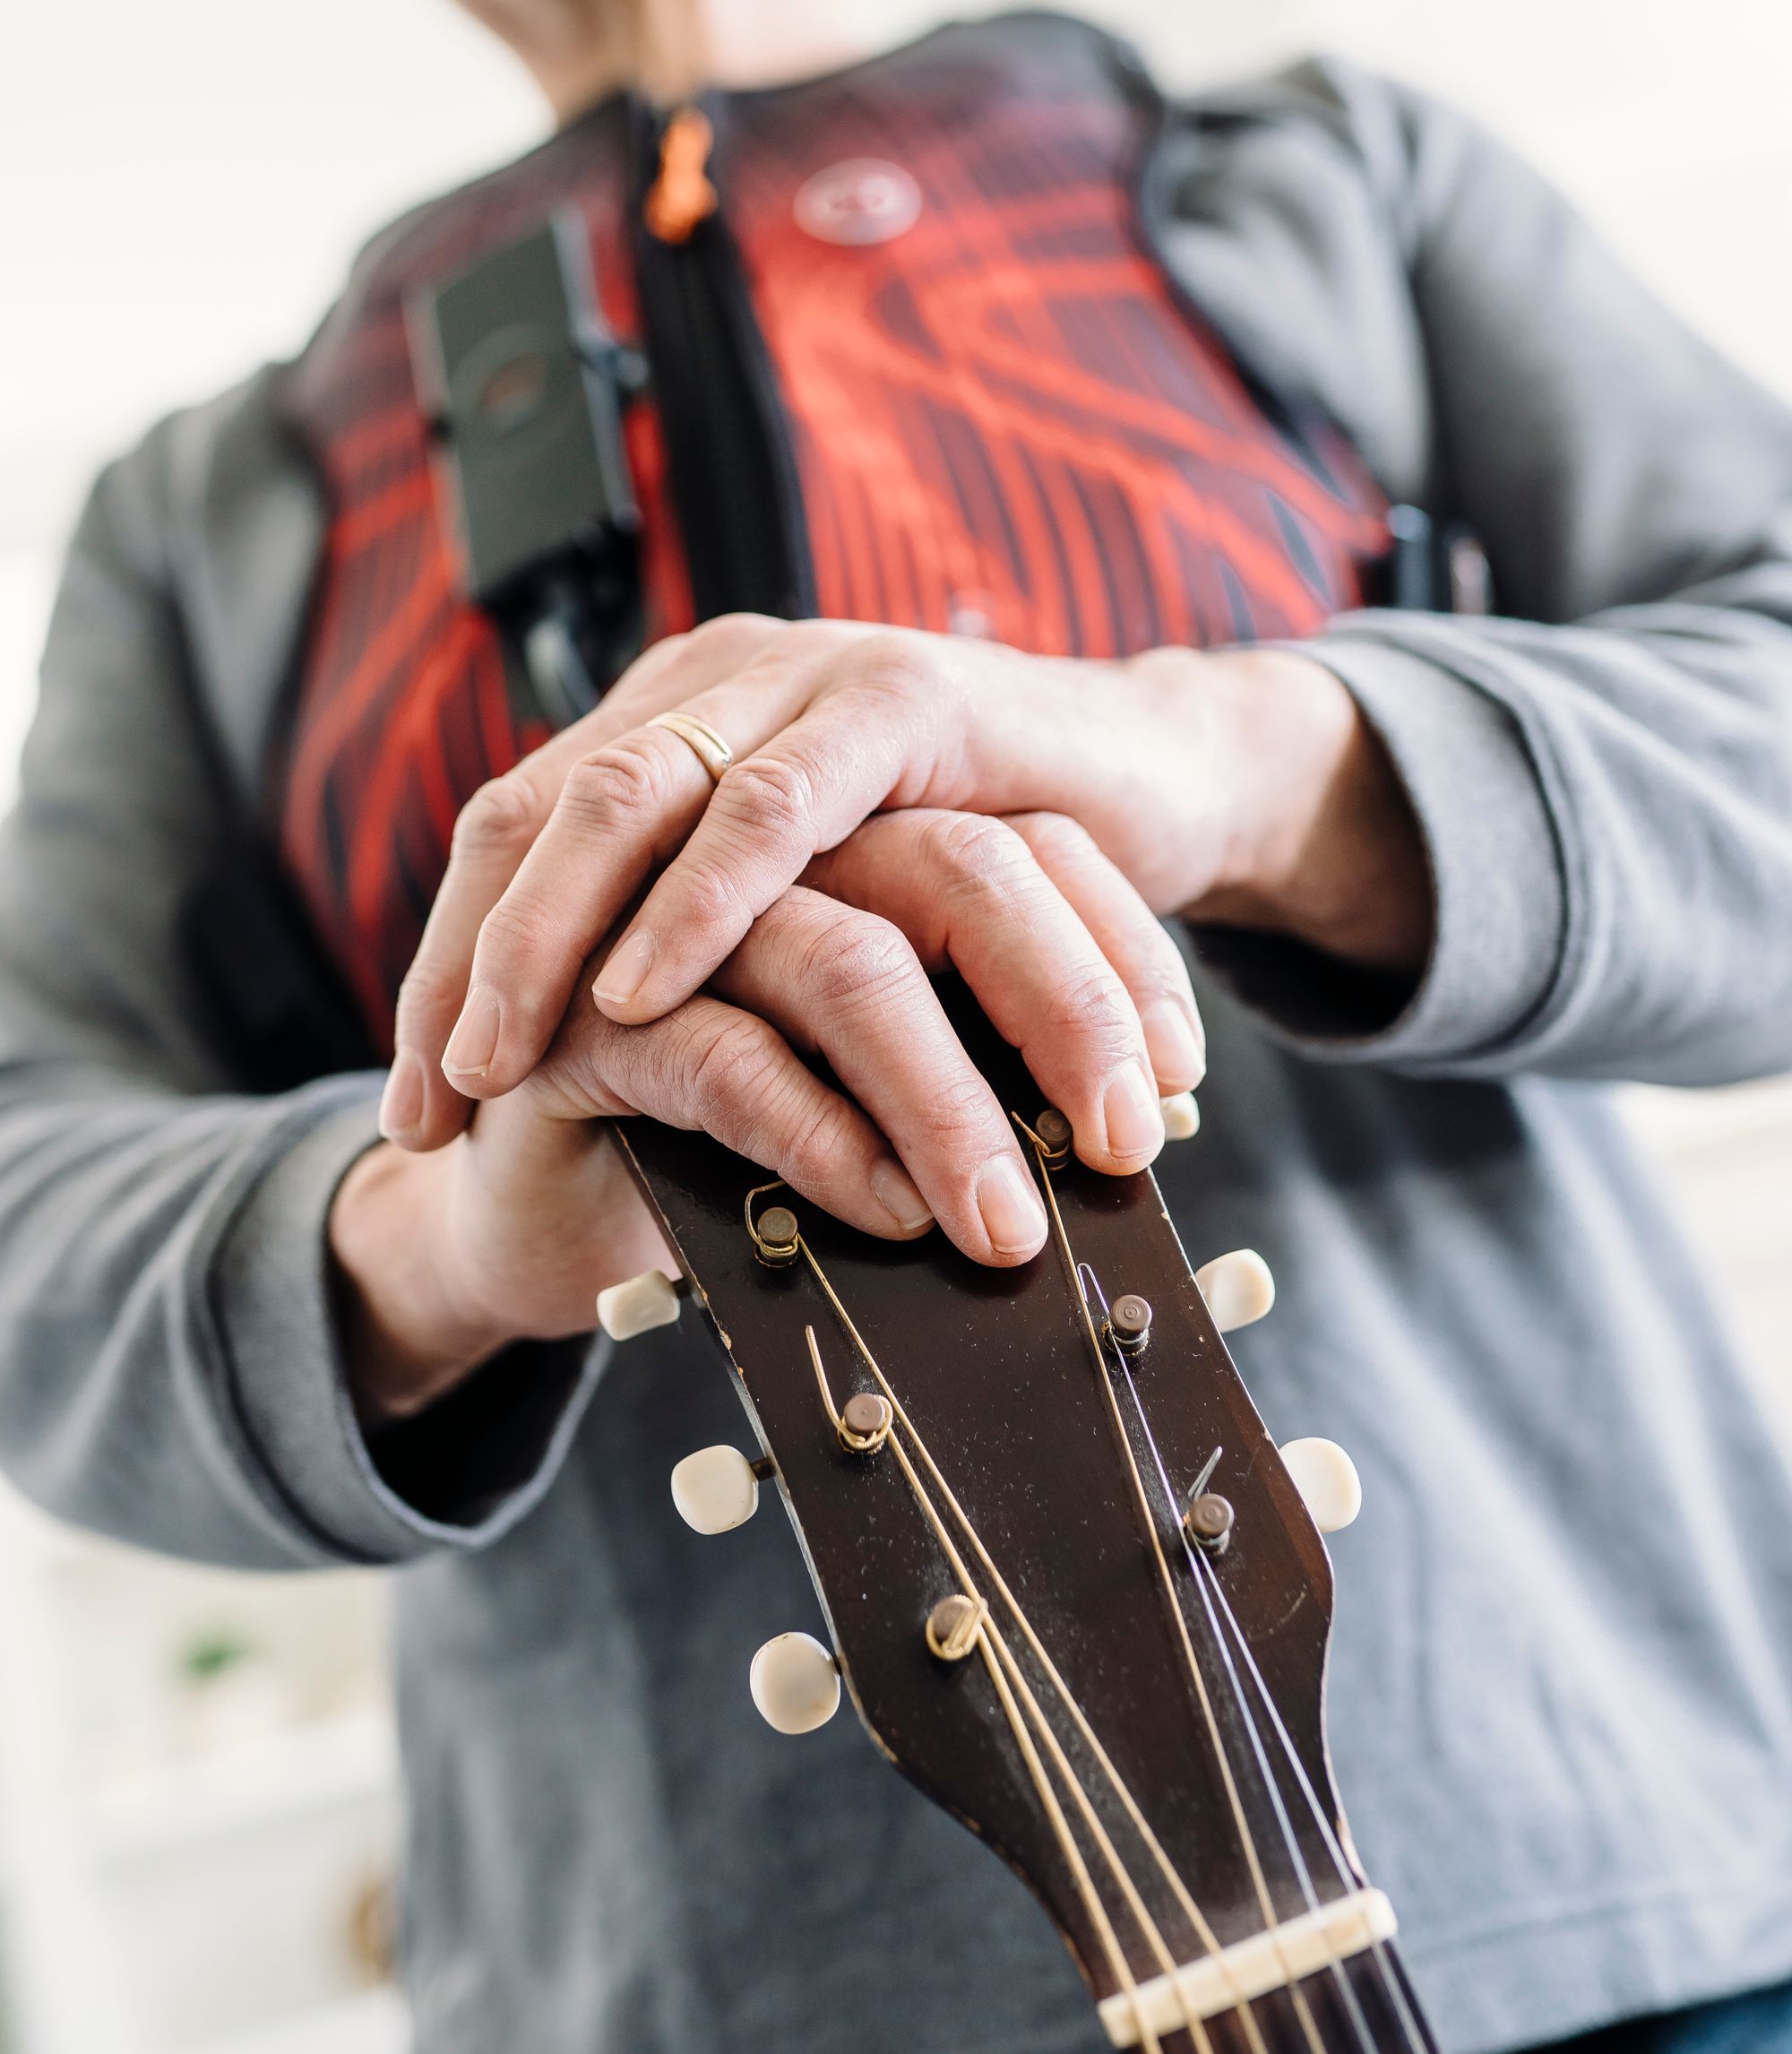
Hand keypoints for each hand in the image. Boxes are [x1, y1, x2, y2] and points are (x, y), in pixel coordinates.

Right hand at [333, 807, 1205, 1420]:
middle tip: (1132, 1146)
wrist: (532, 1222)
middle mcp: (766, 846)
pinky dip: (819, 1134)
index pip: (1024, 845)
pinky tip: (882, 1207)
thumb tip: (1144, 1121)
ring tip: (1006, 1220)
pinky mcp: (583, 1015)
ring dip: (945, 1099)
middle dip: (1060, 1009)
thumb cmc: (725, 1160)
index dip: (1115, 959)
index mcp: (851, 832)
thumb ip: (976, 1067)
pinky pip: (722, 1055)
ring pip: (843, 958)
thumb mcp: (876, 1098)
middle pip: (953, 870)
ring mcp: (664, 916)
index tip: (1181, 1085)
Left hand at [380, 615, 1427, 1152]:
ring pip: (624, 799)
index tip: (416, 1118)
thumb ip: (722, 955)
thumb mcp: (821, 908)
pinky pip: (770, 803)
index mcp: (673, 722)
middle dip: (469, 968)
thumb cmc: (982, 868)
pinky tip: (641, 988)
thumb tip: (600, 1094)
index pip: (512, 834)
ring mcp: (797, 675)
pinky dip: (698, 901)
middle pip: (536, 814)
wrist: (1157, 779)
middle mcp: (713, 684)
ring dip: (548, 944)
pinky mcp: (893, 699)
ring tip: (501, 1068)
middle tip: (433, 1110)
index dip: (450, 969)